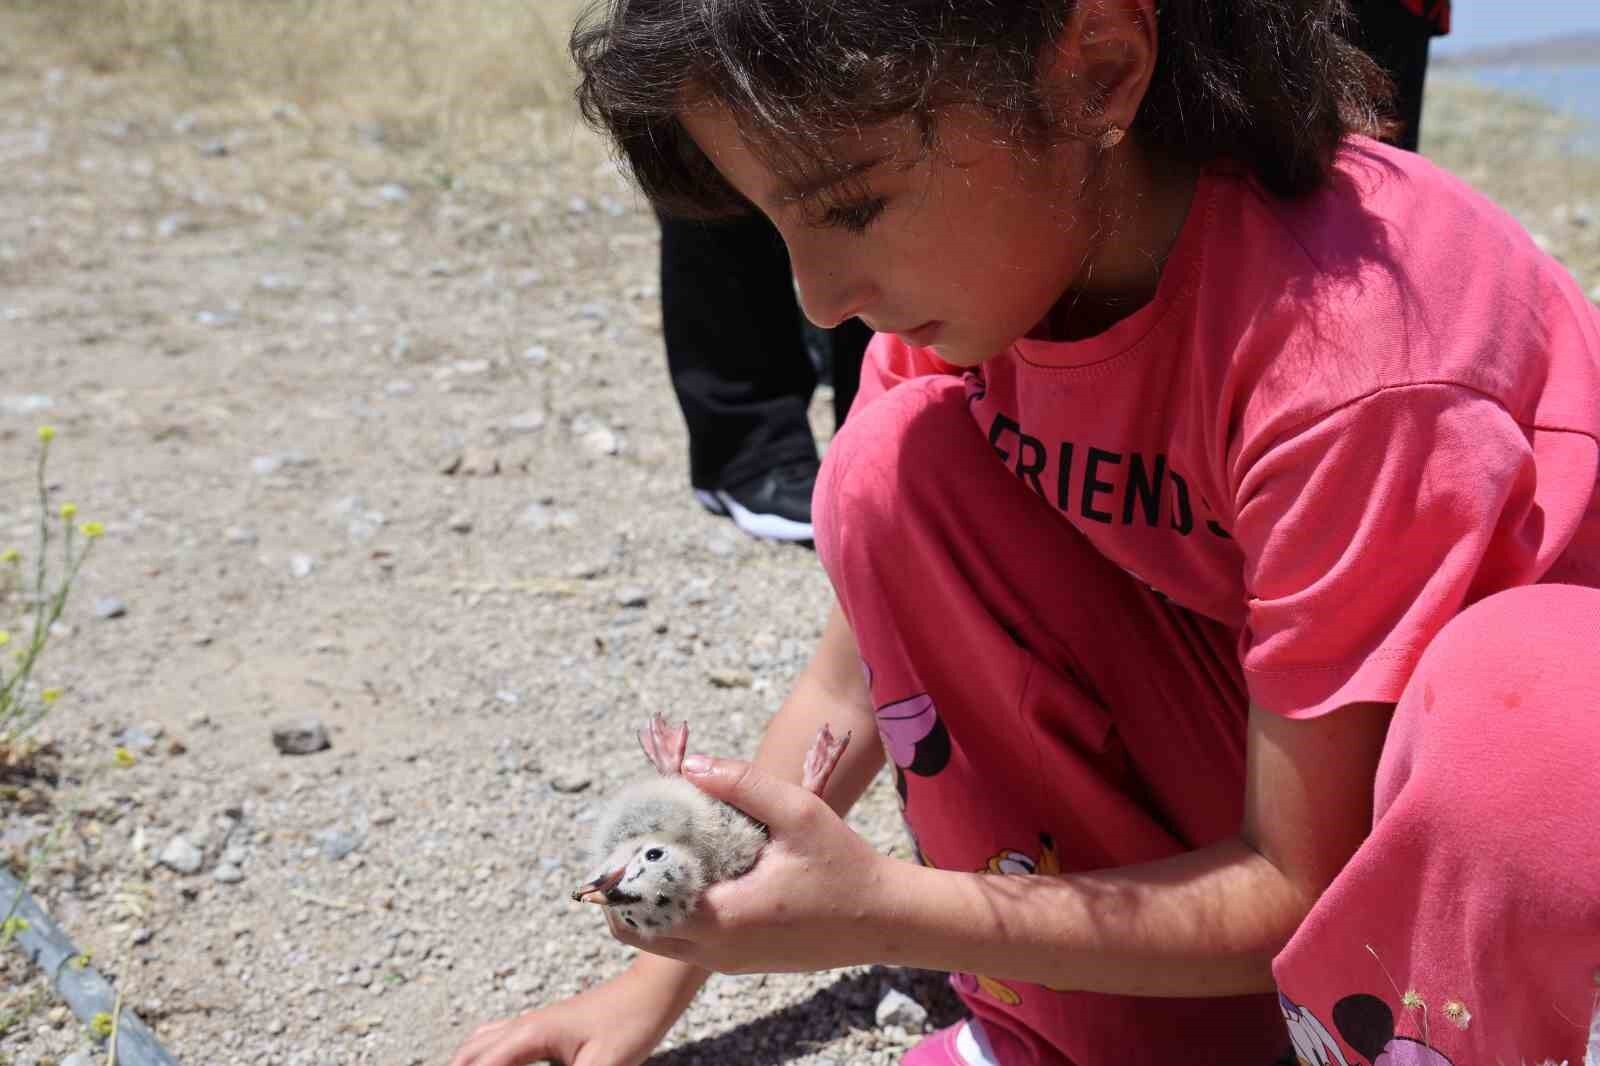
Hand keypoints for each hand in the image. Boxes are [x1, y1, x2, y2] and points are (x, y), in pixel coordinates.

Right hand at [447, 967, 676, 1065]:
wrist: (652, 991)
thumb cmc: (630, 1024)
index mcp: (530, 1035)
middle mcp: (525, 1025)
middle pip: (471, 1052)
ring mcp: (534, 1022)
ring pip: (482, 1042)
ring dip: (468, 1062)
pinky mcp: (546, 1026)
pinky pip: (501, 1038)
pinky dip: (486, 1056)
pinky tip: (494, 1065)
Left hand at [606, 755, 895, 973]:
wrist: (884, 920)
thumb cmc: (844, 865)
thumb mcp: (798, 812)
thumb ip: (742, 784)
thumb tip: (688, 765)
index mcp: (725, 917)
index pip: (642, 906)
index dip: (624, 872)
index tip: (626, 835)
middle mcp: (718, 950)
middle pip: (636, 933)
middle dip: (624, 891)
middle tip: (634, 846)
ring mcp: (728, 962)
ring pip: (658, 943)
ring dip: (647, 906)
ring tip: (658, 857)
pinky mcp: (740, 963)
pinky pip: (685, 945)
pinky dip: (673, 916)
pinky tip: (693, 875)